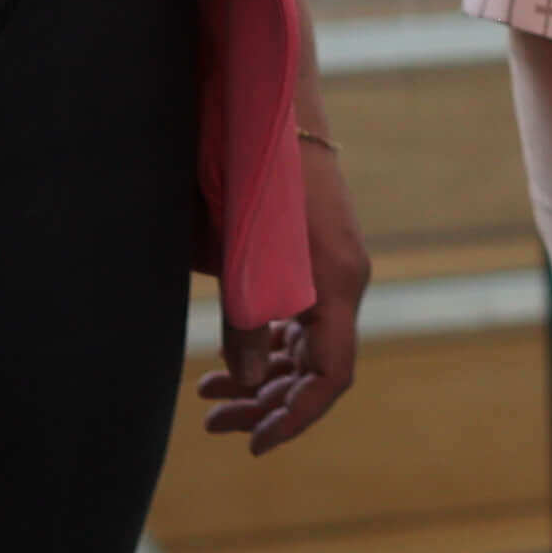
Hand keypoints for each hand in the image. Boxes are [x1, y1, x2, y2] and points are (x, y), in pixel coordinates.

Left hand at [198, 128, 371, 456]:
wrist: (274, 108)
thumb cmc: (257, 179)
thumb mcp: (245, 262)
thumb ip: (248, 325)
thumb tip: (250, 382)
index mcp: (338, 287)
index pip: (330, 377)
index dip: (296, 418)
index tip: (255, 444)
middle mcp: (344, 283)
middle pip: (314, 368)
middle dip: (266, 403)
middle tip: (213, 420)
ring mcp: (331, 269)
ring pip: (303, 345)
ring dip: (260, 376)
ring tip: (207, 393)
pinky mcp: (314, 255)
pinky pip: (298, 318)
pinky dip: (265, 342)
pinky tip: (228, 355)